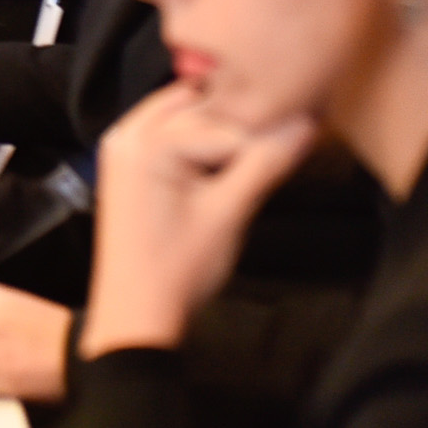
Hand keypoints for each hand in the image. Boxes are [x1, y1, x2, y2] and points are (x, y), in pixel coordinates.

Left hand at [83, 87, 318, 358]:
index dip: (266, 138)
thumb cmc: (177, 270)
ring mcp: (122, 149)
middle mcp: (127, 135)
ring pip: (186, 117)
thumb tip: (306, 125)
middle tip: (282, 145)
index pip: (226, 123)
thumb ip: (266, 163)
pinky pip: (169, 135)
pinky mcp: (127, 167)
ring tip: (254, 161)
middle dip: (241, 128)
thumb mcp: (228, 213)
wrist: (136, 317)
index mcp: (148, 142)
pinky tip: (223, 169)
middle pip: (203, 110)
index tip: (303, 137)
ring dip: (221, 132)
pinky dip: (198, 144)